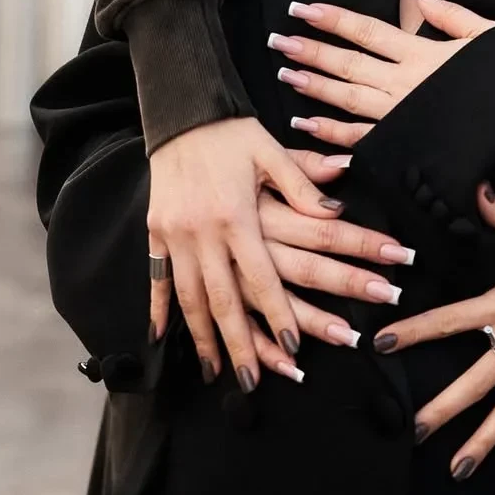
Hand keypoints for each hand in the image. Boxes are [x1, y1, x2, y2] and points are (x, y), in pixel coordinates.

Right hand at [147, 117, 400, 389]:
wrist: (181, 112)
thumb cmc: (233, 132)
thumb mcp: (272, 150)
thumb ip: (303, 183)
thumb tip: (338, 207)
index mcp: (238, 214)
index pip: (262, 277)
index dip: (279, 315)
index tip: (295, 349)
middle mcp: (204, 232)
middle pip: (225, 300)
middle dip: (241, 345)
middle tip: (255, 382)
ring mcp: (175, 236)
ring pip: (190, 299)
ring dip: (204, 339)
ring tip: (217, 371)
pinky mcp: (156, 233)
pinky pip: (158, 279)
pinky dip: (161, 310)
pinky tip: (163, 337)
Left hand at [269, 0, 494, 124]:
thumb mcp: (489, 36)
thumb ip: (451, 14)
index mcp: (423, 54)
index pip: (368, 32)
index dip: (333, 19)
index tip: (303, 9)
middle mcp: (405, 84)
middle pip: (348, 63)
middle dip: (310, 51)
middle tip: (277, 41)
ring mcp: (401, 117)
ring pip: (346, 99)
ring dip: (313, 86)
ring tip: (283, 74)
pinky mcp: (404, 146)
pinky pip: (361, 138)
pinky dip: (330, 134)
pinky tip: (304, 125)